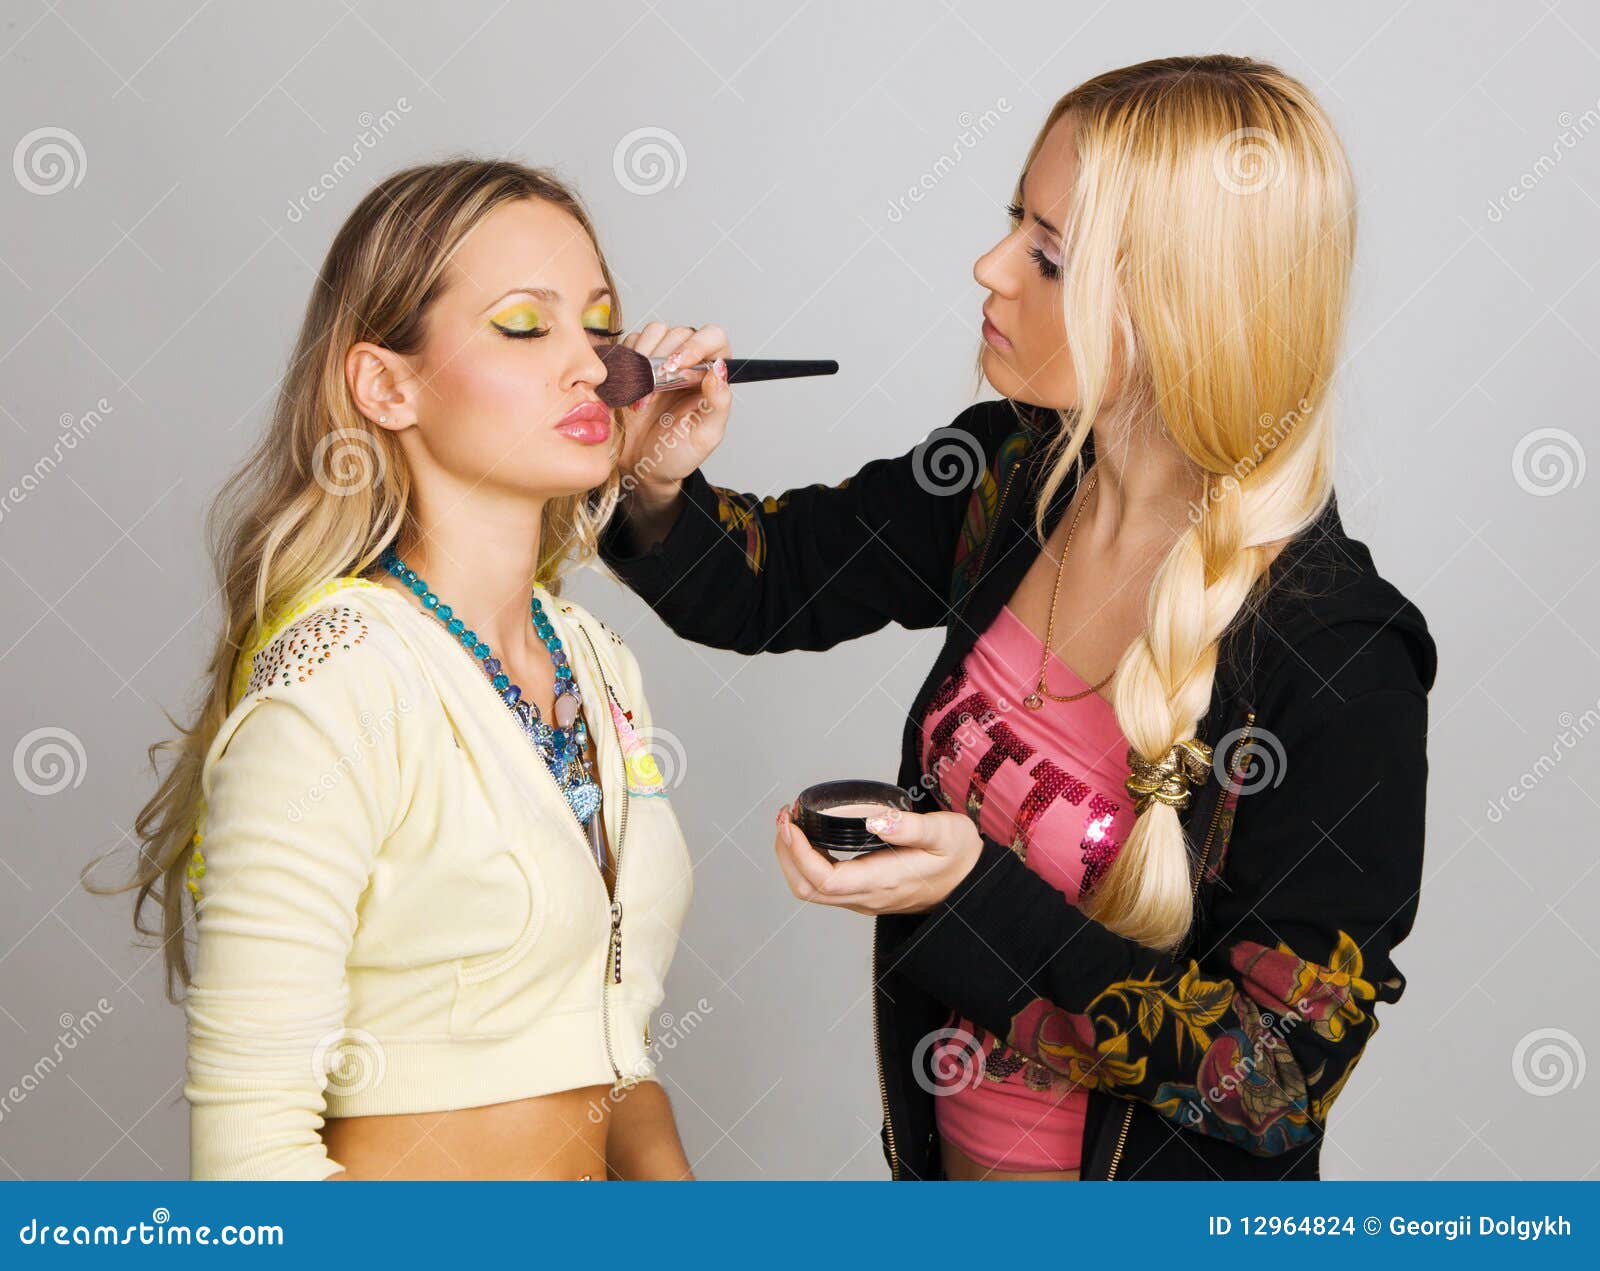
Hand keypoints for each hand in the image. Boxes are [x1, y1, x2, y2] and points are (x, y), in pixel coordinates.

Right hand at [616, 322, 731, 492]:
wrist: (640, 466)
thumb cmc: (677, 454)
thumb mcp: (705, 436)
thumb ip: (719, 404)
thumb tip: (719, 371)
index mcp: (710, 375)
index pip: (713, 338)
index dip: (697, 345)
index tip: (678, 364)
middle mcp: (687, 362)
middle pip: (680, 333)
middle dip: (665, 357)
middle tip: (655, 387)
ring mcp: (659, 360)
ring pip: (654, 332)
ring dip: (645, 358)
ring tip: (641, 395)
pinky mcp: (634, 363)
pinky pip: (630, 344)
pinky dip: (627, 361)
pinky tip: (628, 389)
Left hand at [772, 801, 983, 915]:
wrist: (972, 885)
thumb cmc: (960, 857)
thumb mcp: (946, 832)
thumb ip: (911, 827)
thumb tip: (875, 821)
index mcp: (884, 882)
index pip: (823, 879)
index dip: (798, 852)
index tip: (791, 821)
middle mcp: (868, 897)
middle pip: (806, 889)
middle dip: (785, 852)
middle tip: (785, 816)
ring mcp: (864, 899)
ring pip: (811, 891)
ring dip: (792, 858)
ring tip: (791, 823)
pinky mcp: (864, 894)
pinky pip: (823, 886)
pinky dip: (806, 862)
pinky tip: (809, 837)